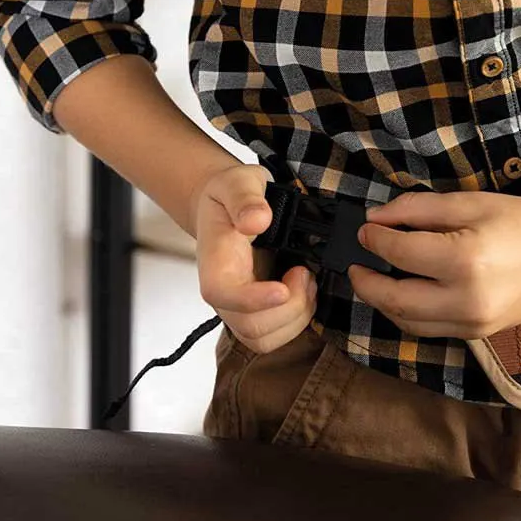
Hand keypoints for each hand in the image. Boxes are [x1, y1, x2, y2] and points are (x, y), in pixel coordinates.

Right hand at [190, 164, 316, 352]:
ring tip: (306, 280)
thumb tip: (257, 220)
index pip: (222, 294)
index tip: (283, 289)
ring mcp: (239, 306)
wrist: (227, 206)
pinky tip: (304, 291)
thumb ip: (245, 198)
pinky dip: (298, 320)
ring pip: (264, 338)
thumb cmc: (231, 195)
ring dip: (297, 316)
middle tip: (304, 272)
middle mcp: (223, 292)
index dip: (253, 300)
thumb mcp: (238, 181)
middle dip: (290, 307)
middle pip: (250, 326)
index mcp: (214, 262)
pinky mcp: (256, 312)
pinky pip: (275, 336)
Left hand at [346, 189, 520, 339]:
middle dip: (366, 283)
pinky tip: (404, 294)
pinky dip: (409, 314)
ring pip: (409, 322)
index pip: (399, 254)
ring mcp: (474, 323)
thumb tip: (375, 220)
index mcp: (464, 260)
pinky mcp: (480, 334)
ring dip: (383, 303)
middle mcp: (466, 299)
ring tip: (373, 281)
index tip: (365, 230)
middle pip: (395, 299)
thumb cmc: (519, 218)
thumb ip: (417, 210)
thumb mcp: (468, 202)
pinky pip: (431, 330)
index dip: (374, 240)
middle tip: (354, 266)